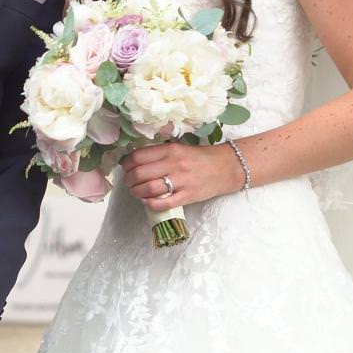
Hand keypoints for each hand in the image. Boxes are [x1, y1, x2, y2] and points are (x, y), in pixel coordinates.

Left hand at [122, 142, 241, 212]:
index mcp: (170, 150)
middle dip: (129, 180)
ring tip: (137, 192)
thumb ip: (159, 153)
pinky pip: (164, 203)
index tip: (126, 168)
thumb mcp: (179, 148)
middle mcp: (175, 164)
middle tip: (130, 182)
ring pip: (149, 189)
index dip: (127, 164)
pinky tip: (148, 202)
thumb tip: (134, 160)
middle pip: (140, 173)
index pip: (138, 156)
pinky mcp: (188, 196)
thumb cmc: (200, 158)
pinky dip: (151, 204)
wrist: (226, 168)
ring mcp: (182, 181)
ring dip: (137, 193)